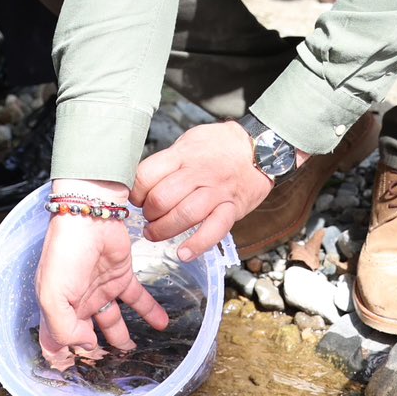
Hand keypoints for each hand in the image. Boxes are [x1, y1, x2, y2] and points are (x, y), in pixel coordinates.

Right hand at [34, 212, 171, 371]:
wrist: (89, 213)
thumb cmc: (65, 251)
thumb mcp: (53, 294)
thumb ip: (64, 327)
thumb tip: (85, 345)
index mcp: (56, 307)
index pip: (56, 340)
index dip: (63, 357)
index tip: (77, 373)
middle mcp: (77, 301)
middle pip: (86, 334)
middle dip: (96, 352)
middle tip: (111, 368)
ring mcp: (100, 289)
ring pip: (113, 321)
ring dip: (123, 338)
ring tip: (135, 352)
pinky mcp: (121, 275)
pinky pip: (137, 299)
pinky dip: (150, 311)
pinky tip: (162, 323)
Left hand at [132, 120, 274, 261]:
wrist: (260, 148)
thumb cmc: (219, 146)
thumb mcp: (189, 142)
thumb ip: (168, 160)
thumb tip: (141, 180)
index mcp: (184, 155)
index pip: (148, 175)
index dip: (136, 192)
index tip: (136, 198)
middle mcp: (199, 173)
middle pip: (162, 198)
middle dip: (148, 214)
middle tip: (148, 217)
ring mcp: (217, 192)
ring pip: (184, 215)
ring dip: (163, 230)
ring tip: (155, 233)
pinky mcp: (232, 208)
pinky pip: (214, 230)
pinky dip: (197, 244)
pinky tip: (184, 253)